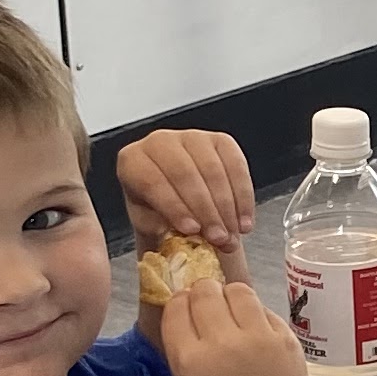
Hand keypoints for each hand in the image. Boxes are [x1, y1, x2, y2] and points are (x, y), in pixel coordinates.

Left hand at [117, 126, 252, 261]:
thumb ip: (160, 227)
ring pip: (213, 171)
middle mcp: (159, 141)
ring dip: (226, 208)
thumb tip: (180, 233)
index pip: (153, 182)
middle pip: (185, 175)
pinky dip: (243, 197)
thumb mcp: (150, 223)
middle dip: (206, 210)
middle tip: (218, 238)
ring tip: (232, 236)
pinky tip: (244, 221)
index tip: (192, 231)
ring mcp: (192, 137)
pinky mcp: (220, 140)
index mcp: (132, 160)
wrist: (178, 197)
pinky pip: (236, 166)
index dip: (174, 207)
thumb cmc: (157, 212)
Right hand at [160, 277, 315, 375]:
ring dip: (231, 297)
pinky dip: (259, 316)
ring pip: (239, 290)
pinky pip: (267, 311)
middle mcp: (223, 341)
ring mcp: (259, 339)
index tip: (185, 307)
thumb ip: (185, 353)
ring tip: (235, 313)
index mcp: (190, 358)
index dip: (179, 303)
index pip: (177, 307)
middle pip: (206, 291)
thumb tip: (191, 322)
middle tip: (209, 305)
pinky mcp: (288, 341)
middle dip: (203, 293)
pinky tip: (258, 332)